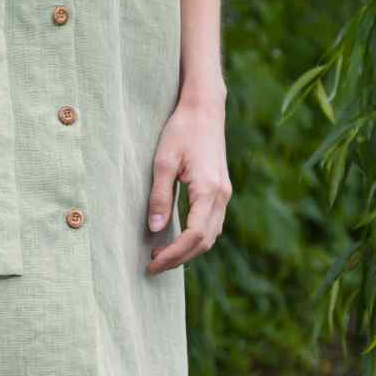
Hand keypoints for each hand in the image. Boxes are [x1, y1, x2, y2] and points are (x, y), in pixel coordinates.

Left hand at [144, 93, 230, 272]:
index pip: (194, 236)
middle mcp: (221, 195)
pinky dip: (196, 238)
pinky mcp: (221, 190)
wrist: (204, 110)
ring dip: (188, 251)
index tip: (151, 263)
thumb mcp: (163, 162)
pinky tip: (177, 239)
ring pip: (211, 235)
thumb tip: (155, 229)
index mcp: (208, 190)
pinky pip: (211, 224)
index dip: (173, 254)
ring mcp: (224, 194)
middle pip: (205, 242)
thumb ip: (159, 197)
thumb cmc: (181, 130)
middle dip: (179, 258)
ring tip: (161, 255)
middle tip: (152, 265)